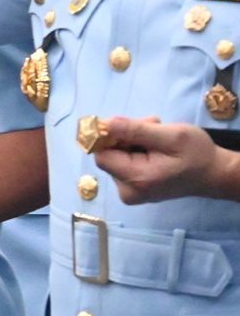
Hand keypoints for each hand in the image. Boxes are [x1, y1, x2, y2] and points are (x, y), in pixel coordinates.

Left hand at [95, 117, 239, 203]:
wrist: (214, 174)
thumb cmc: (197, 155)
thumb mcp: (171, 136)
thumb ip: (135, 130)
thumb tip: (105, 123)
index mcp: (136, 179)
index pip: (101, 154)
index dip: (110, 136)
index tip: (132, 125)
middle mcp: (127, 191)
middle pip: (109, 154)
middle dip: (126, 135)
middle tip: (152, 126)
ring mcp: (130, 192)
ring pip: (116, 156)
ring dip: (132, 140)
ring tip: (157, 136)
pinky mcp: (133, 189)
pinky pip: (123, 163)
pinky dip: (135, 150)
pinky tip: (154, 146)